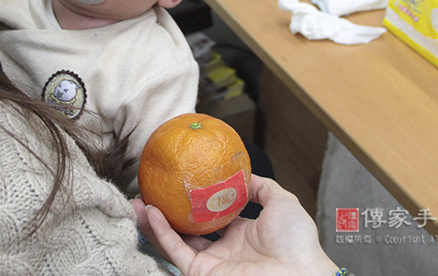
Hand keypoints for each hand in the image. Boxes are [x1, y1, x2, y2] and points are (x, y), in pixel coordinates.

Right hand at [132, 175, 338, 275]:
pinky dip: (160, 232)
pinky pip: (175, 250)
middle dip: (167, 212)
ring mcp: (211, 263)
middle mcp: (223, 250)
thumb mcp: (282, 203)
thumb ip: (263, 188)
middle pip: (187, 229)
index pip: (212, 217)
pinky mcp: (201, 273)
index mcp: (242, 235)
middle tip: (150, 192)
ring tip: (138, 200)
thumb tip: (244, 173)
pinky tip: (149, 212)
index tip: (180, 184)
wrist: (299, 275)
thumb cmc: (297, 243)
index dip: (195, 202)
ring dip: (154, 221)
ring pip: (174, 240)